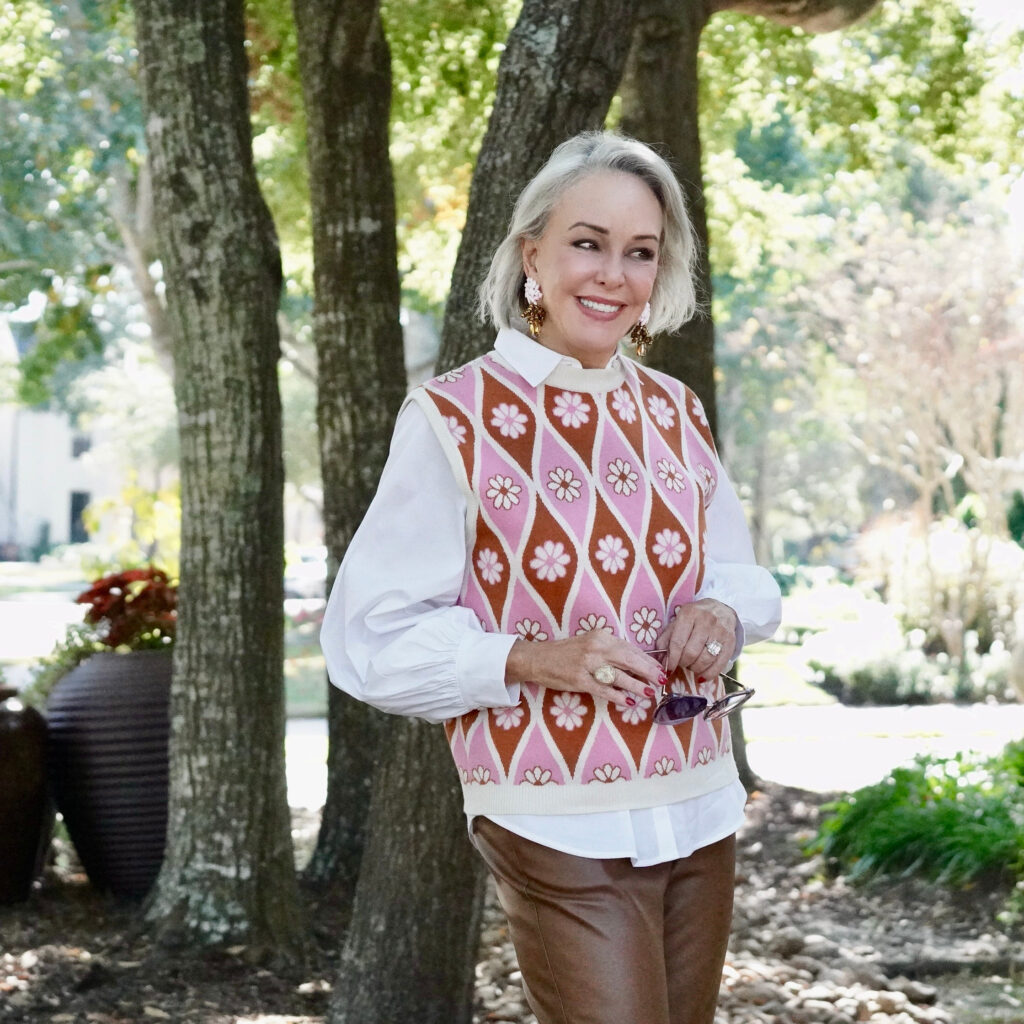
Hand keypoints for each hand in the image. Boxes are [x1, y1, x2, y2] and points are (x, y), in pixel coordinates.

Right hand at [505, 632, 663, 709]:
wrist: (537, 658)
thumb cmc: (565, 652)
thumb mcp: (589, 644)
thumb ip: (609, 651)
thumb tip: (635, 664)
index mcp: (601, 636)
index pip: (629, 648)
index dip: (646, 659)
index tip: (659, 668)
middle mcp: (596, 647)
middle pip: (629, 659)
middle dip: (648, 671)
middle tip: (662, 680)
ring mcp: (587, 664)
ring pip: (618, 675)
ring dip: (636, 686)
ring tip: (650, 693)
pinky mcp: (579, 680)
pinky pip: (603, 689)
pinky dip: (617, 696)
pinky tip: (628, 702)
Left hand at [657, 599, 738, 680]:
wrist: (721, 608)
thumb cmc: (694, 618)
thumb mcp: (678, 622)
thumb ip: (666, 639)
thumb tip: (658, 659)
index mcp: (689, 614)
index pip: (678, 642)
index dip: (672, 659)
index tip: (668, 669)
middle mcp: (706, 621)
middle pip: (692, 652)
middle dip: (683, 663)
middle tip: (682, 664)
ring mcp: (720, 631)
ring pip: (705, 659)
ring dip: (695, 669)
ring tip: (691, 666)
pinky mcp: (731, 641)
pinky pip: (719, 664)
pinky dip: (709, 674)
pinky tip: (702, 676)